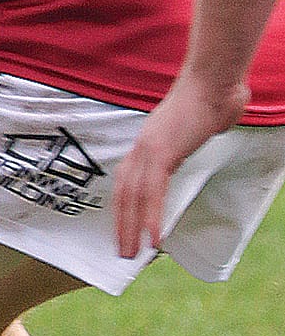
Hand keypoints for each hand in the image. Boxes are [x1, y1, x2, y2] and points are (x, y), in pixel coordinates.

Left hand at [112, 66, 246, 258]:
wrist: (214, 82)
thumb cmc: (210, 98)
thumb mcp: (195, 126)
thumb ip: (192, 137)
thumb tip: (208, 132)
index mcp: (147, 141)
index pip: (127, 179)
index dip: (123, 206)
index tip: (123, 228)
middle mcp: (142, 145)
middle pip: (123, 191)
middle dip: (121, 224)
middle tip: (122, 251)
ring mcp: (149, 148)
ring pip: (133, 196)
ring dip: (131, 228)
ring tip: (133, 253)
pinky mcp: (162, 152)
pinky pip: (152, 192)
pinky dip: (151, 217)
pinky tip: (153, 238)